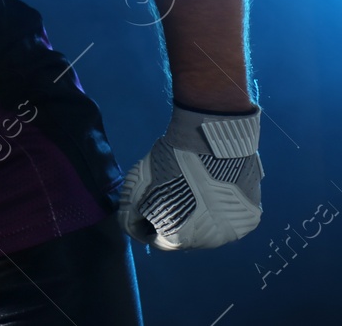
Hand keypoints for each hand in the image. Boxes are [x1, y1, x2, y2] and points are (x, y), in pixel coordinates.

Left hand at [118, 104, 262, 249]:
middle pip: (187, 235)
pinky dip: (224, 207)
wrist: (210, 141)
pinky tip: (217, 188)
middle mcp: (209, 242)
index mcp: (179, 239)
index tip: (152, 203)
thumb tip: (137, 229)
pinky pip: (232, 217)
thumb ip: (132, 215)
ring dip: (202, 215)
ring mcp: (234, 231)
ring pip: (211, 228)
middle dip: (177, 219)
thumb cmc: (169, 163)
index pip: (159, 239)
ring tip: (196, 189)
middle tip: (175, 192)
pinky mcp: (251, 217)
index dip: (151, 221)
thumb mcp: (136, 187)